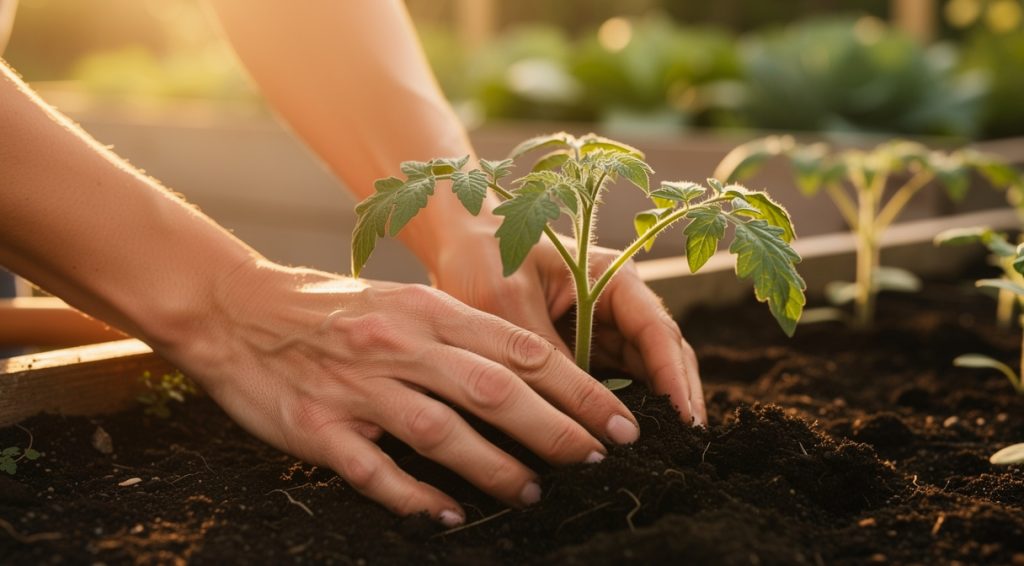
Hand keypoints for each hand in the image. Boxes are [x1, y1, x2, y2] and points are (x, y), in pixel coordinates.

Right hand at [161, 261, 639, 525]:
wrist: (234, 307)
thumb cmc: (328, 307)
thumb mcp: (400, 299)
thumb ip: (457, 332)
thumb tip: (528, 372)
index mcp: (425, 309)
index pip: (517, 348)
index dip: (575, 385)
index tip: (616, 416)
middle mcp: (397, 344)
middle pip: (492, 389)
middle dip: (555, 427)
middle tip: (598, 456)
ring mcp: (356, 387)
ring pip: (441, 430)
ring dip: (495, 465)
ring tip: (533, 490)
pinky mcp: (316, 427)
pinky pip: (374, 469)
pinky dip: (416, 494)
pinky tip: (450, 514)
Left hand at [433, 233, 705, 425]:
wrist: (457, 243)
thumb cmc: (484, 258)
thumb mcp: (508, 305)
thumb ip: (543, 357)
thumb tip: (572, 418)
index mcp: (611, 278)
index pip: (657, 331)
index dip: (675, 378)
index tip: (686, 420)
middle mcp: (616, 305)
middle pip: (661, 358)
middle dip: (675, 402)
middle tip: (681, 451)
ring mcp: (601, 329)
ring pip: (641, 377)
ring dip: (650, 412)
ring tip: (655, 456)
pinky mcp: (581, 351)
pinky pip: (608, 385)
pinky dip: (614, 413)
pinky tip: (615, 444)